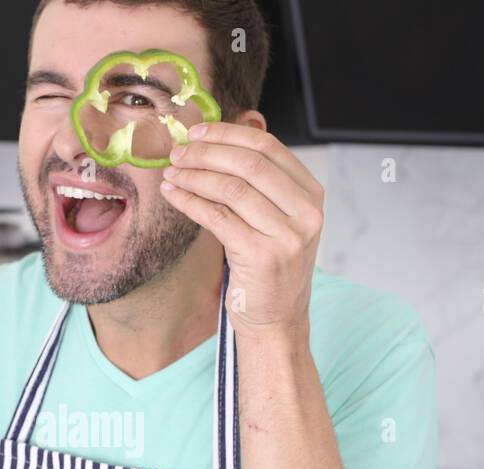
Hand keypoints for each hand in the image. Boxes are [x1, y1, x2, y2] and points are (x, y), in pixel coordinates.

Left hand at [159, 123, 322, 336]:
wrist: (276, 320)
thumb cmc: (270, 267)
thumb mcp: (278, 219)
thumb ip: (260, 182)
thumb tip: (221, 139)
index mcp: (312, 195)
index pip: (268, 148)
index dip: (228, 135)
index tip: (197, 133)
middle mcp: (306, 213)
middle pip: (248, 164)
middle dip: (206, 153)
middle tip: (177, 153)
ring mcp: (286, 236)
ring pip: (230, 188)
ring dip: (193, 177)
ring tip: (171, 175)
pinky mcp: (261, 256)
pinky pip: (216, 217)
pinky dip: (190, 201)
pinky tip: (174, 195)